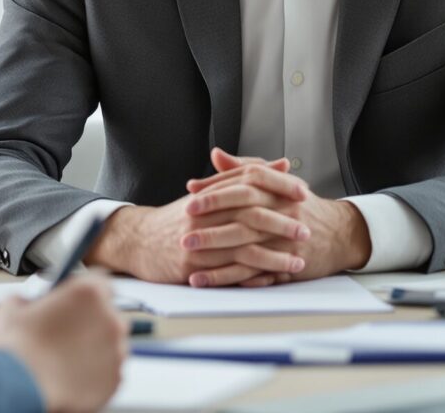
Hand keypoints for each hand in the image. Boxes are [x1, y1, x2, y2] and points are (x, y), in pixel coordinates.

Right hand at [0, 272, 126, 412]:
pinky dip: (95, 374)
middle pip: (106, 315)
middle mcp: (109, 319)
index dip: (85, 294)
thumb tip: (25, 305)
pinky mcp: (115, 379)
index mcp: (88, 293)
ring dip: (93, 349)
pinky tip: (72, 377)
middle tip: (66, 335)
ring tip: (66, 360)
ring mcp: (116, 351)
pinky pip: (109, 371)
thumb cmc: (17, 350)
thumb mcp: (11, 308)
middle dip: (90, 323)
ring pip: (110, 345)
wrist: (18, 389)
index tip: (75, 304)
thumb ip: (27, 300)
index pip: (100, 282)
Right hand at [90, 149, 309, 286]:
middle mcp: (204, 215)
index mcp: (211, 194)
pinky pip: (227, 273)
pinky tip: (271, 279)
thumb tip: (282, 165)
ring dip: (274, 257)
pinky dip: (252, 276)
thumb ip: (247, 177)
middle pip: (250, 215)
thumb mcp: (210, 193)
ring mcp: (197, 241)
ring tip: (298, 262)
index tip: (303, 194)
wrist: (139, 240)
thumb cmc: (179, 218)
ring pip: (242, 248)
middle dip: (282, 224)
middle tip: (305, 230)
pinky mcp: (191, 267)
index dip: (278, 188)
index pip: (250, 184)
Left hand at [184, 149, 371, 283]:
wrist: (340, 233)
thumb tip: (215, 155)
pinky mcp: (287, 264)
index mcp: (277, 188)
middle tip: (184, 226)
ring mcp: (285, 240)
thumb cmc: (301, 205)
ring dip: (216, 255)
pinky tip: (209, 280)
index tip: (191, 192)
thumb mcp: (277, 182)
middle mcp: (282, 212)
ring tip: (189, 259)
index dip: (217, 187)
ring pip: (247, 247)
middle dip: (212, 222)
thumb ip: (244, 167)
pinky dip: (231, 278)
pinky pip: (255, 273)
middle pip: (244, 214)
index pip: (244, 183)